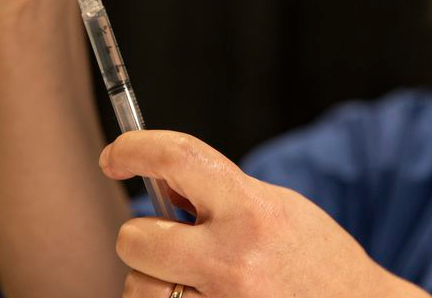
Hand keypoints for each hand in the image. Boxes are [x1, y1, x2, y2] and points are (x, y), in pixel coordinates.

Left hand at [99, 131, 430, 297]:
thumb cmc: (316, 260)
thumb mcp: (279, 209)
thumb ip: (223, 195)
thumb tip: (159, 184)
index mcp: (254, 210)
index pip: (177, 158)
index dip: (134, 148)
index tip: (115, 155)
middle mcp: (234, 259)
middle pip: (135, 238)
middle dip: (142, 236)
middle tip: (168, 238)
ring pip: (137, 288)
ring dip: (155, 281)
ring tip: (196, 280)